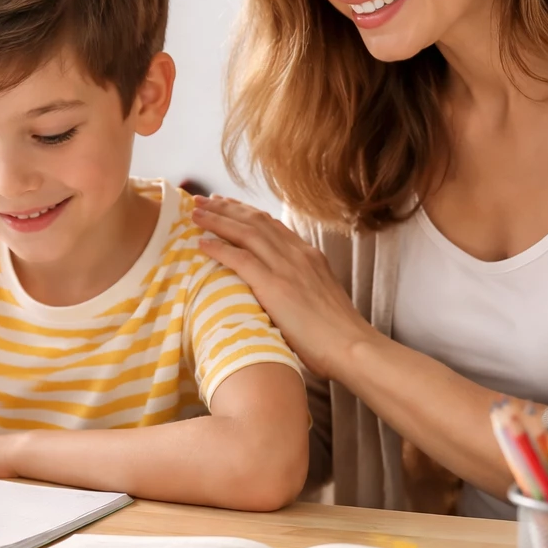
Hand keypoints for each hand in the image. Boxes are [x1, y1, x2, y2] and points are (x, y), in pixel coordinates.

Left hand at [190, 196, 376, 381]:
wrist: (352, 347)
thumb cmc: (338, 335)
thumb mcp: (320, 298)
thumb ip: (300, 287)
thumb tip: (281, 294)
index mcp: (310, 256)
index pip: (272, 224)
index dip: (246, 212)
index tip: (226, 204)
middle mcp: (298, 254)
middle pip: (255, 221)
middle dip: (226, 208)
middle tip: (202, 200)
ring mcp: (287, 268)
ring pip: (246, 233)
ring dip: (217, 221)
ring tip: (195, 214)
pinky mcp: (276, 286)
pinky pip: (241, 259)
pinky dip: (219, 248)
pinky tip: (201, 243)